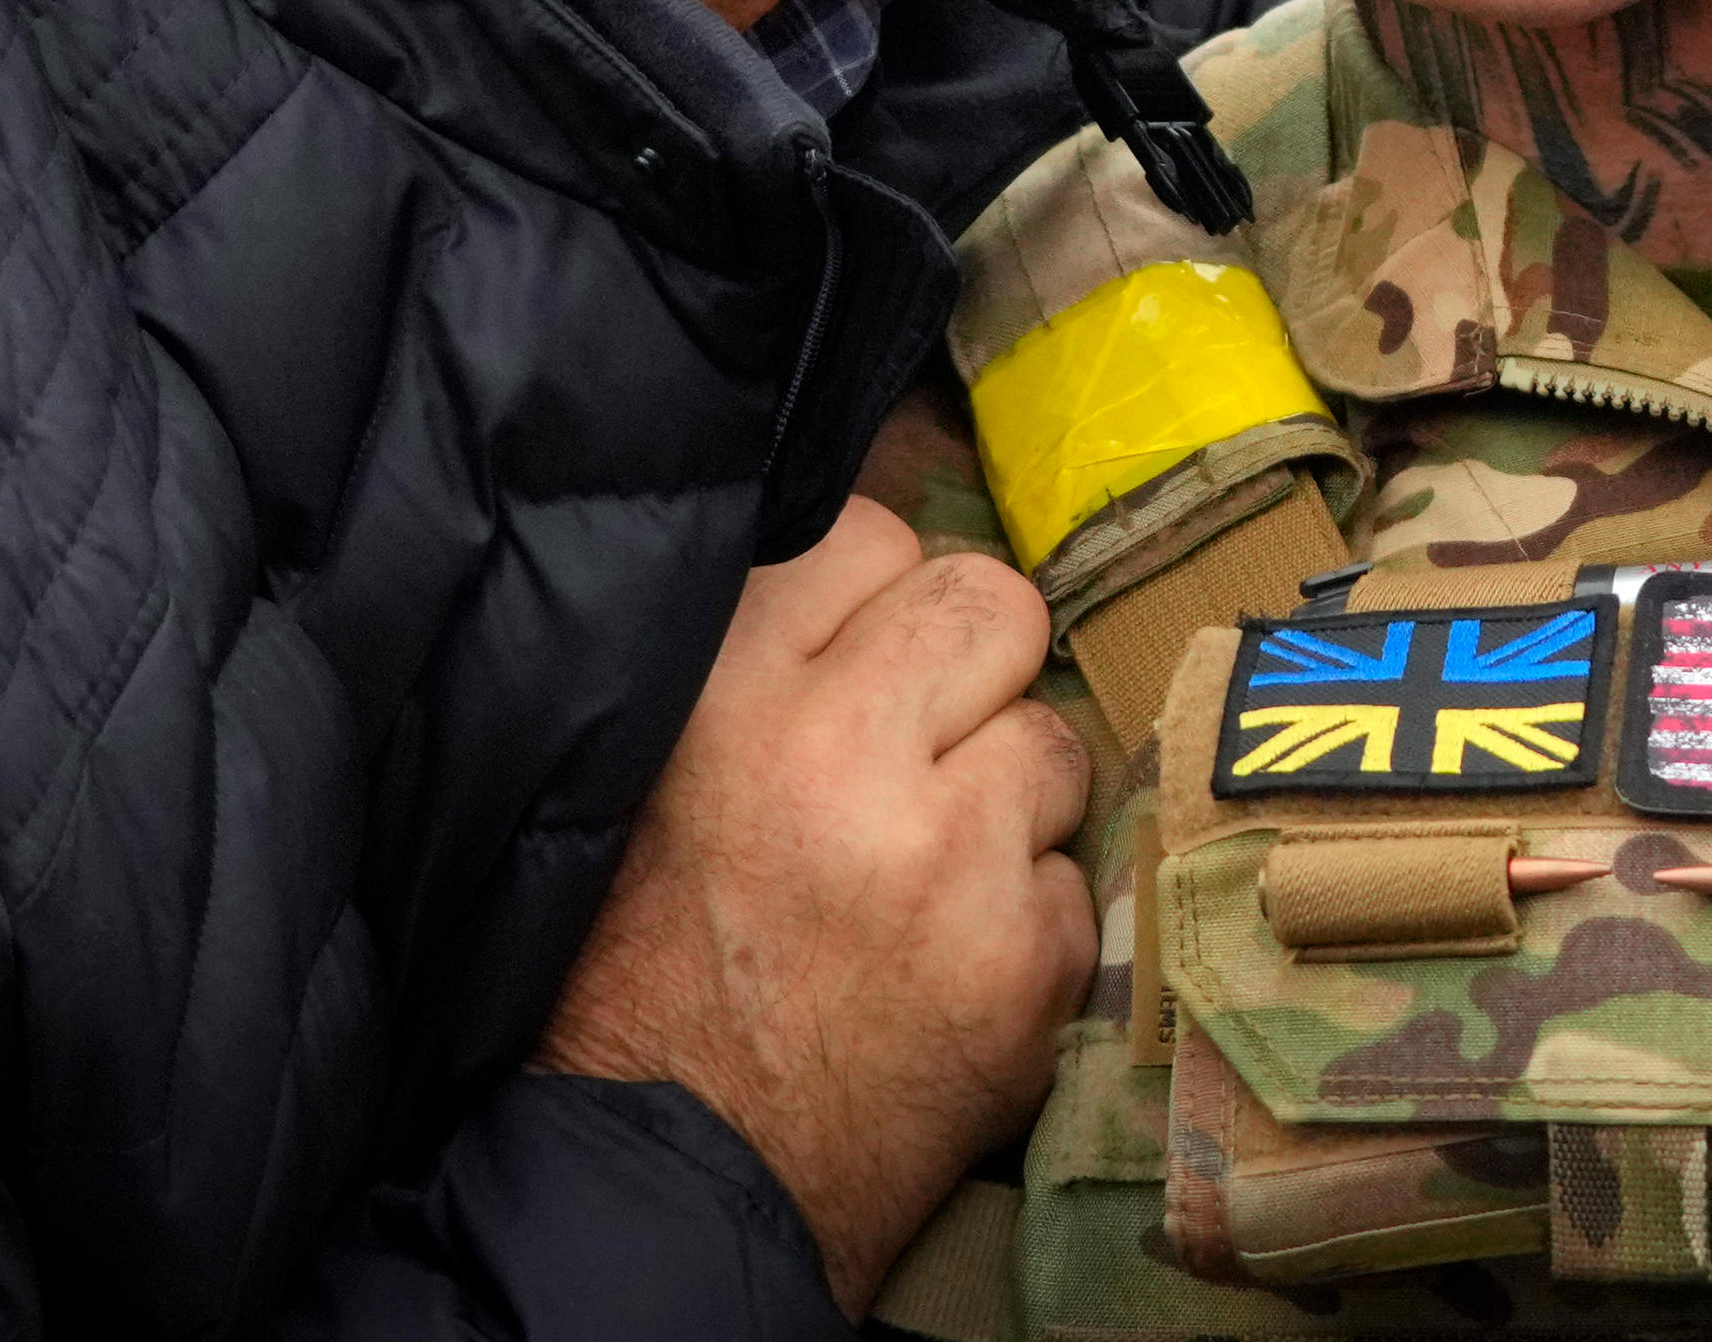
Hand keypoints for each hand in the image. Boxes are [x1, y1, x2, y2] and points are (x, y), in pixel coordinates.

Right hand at [533, 498, 1094, 1313]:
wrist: (678, 1174)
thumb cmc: (638, 975)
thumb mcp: (645, 771)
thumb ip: (747, 660)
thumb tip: (854, 577)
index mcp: (732, 692)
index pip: (872, 537)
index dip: (877, 599)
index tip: (863, 659)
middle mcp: (847, 753)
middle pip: (992, 603)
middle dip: (973, 665)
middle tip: (927, 740)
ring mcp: (953, 856)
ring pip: (1053, 741)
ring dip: (1009, 797)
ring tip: (930, 866)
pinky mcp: (1029, 958)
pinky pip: (1074, 877)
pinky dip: (1025, 917)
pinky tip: (950, 960)